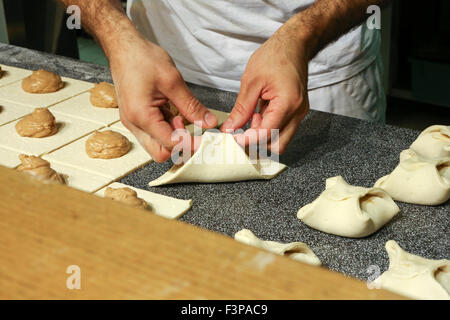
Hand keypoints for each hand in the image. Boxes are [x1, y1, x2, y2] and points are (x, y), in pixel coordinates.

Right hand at [108, 31, 217, 161]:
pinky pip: (154, 132)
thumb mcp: (173, 81)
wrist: (123, 47)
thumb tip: (208, 122)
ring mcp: (133, 122)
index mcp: (141, 116)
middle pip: (160, 153)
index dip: (190, 144)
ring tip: (182, 115)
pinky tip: (174, 112)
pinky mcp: (137, 118)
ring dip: (174, 136)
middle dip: (180, 146)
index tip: (206, 139)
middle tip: (193, 129)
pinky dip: (167, 128)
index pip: (170, 144)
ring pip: (157, 144)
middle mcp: (134, 124)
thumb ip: (191, 106)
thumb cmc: (141, 59)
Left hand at [221, 24, 309, 153]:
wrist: (295, 43)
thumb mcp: (251, 81)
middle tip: (240, 134)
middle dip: (258, 144)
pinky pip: (282, 128)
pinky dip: (268, 127)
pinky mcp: (296, 111)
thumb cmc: (275, 55)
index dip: (247, 140)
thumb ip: (242, 108)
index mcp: (287, 104)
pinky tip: (258, 114)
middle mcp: (297, 112)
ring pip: (281, 139)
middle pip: (278, 146)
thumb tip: (231, 127)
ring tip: (251, 118)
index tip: (232, 138)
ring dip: (263, 135)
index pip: (267, 134)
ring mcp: (299, 113)